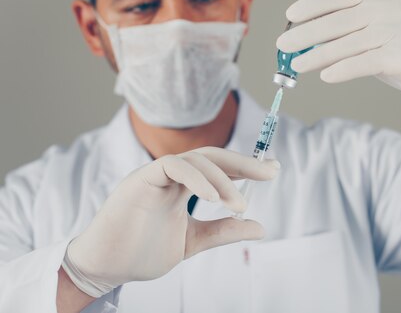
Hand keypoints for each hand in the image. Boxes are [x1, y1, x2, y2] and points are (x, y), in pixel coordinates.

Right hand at [62, 147, 279, 297]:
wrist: (105, 268)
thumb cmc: (142, 252)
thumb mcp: (193, 241)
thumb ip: (223, 231)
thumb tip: (260, 227)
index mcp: (183, 185)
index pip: (219, 167)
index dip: (245, 167)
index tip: (272, 171)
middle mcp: (171, 175)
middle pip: (212, 156)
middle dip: (244, 163)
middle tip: (271, 172)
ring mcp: (156, 174)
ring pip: (196, 159)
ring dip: (224, 179)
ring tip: (240, 206)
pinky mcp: (140, 179)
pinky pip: (173, 166)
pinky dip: (198, 178)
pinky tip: (215, 198)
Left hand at [276, 0, 400, 109]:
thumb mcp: (382, 37)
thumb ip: (351, 36)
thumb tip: (309, 46)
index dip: (316, 3)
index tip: (291, 15)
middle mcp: (396, 9)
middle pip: (344, 17)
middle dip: (309, 31)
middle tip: (284, 44)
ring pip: (353, 41)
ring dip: (320, 54)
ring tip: (298, 65)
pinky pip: (369, 61)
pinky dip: (344, 68)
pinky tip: (326, 76)